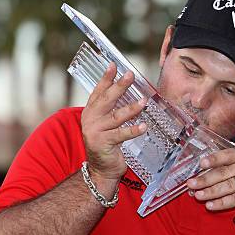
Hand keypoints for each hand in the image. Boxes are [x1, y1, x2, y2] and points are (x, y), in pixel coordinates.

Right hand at [81, 62, 146, 180]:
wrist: (100, 170)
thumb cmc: (106, 145)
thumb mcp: (105, 124)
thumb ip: (111, 110)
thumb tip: (126, 92)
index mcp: (90, 112)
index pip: (98, 92)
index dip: (106, 78)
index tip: (114, 65)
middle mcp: (91, 120)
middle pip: (107, 100)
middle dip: (119, 86)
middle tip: (130, 75)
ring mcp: (95, 132)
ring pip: (116, 117)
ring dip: (131, 108)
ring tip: (144, 102)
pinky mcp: (103, 143)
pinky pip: (121, 134)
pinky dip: (133, 130)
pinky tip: (143, 126)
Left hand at [186, 148, 234, 223]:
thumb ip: (220, 172)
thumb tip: (196, 179)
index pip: (227, 155)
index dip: (213, 159)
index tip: (201, 163)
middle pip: (224, 172)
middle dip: (205, 179)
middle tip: (191, 184)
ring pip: (228, 186)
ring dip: (210, 192)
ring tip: (198, 196)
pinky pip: (234, 199)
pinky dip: (220, 203)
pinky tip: (209, 205)